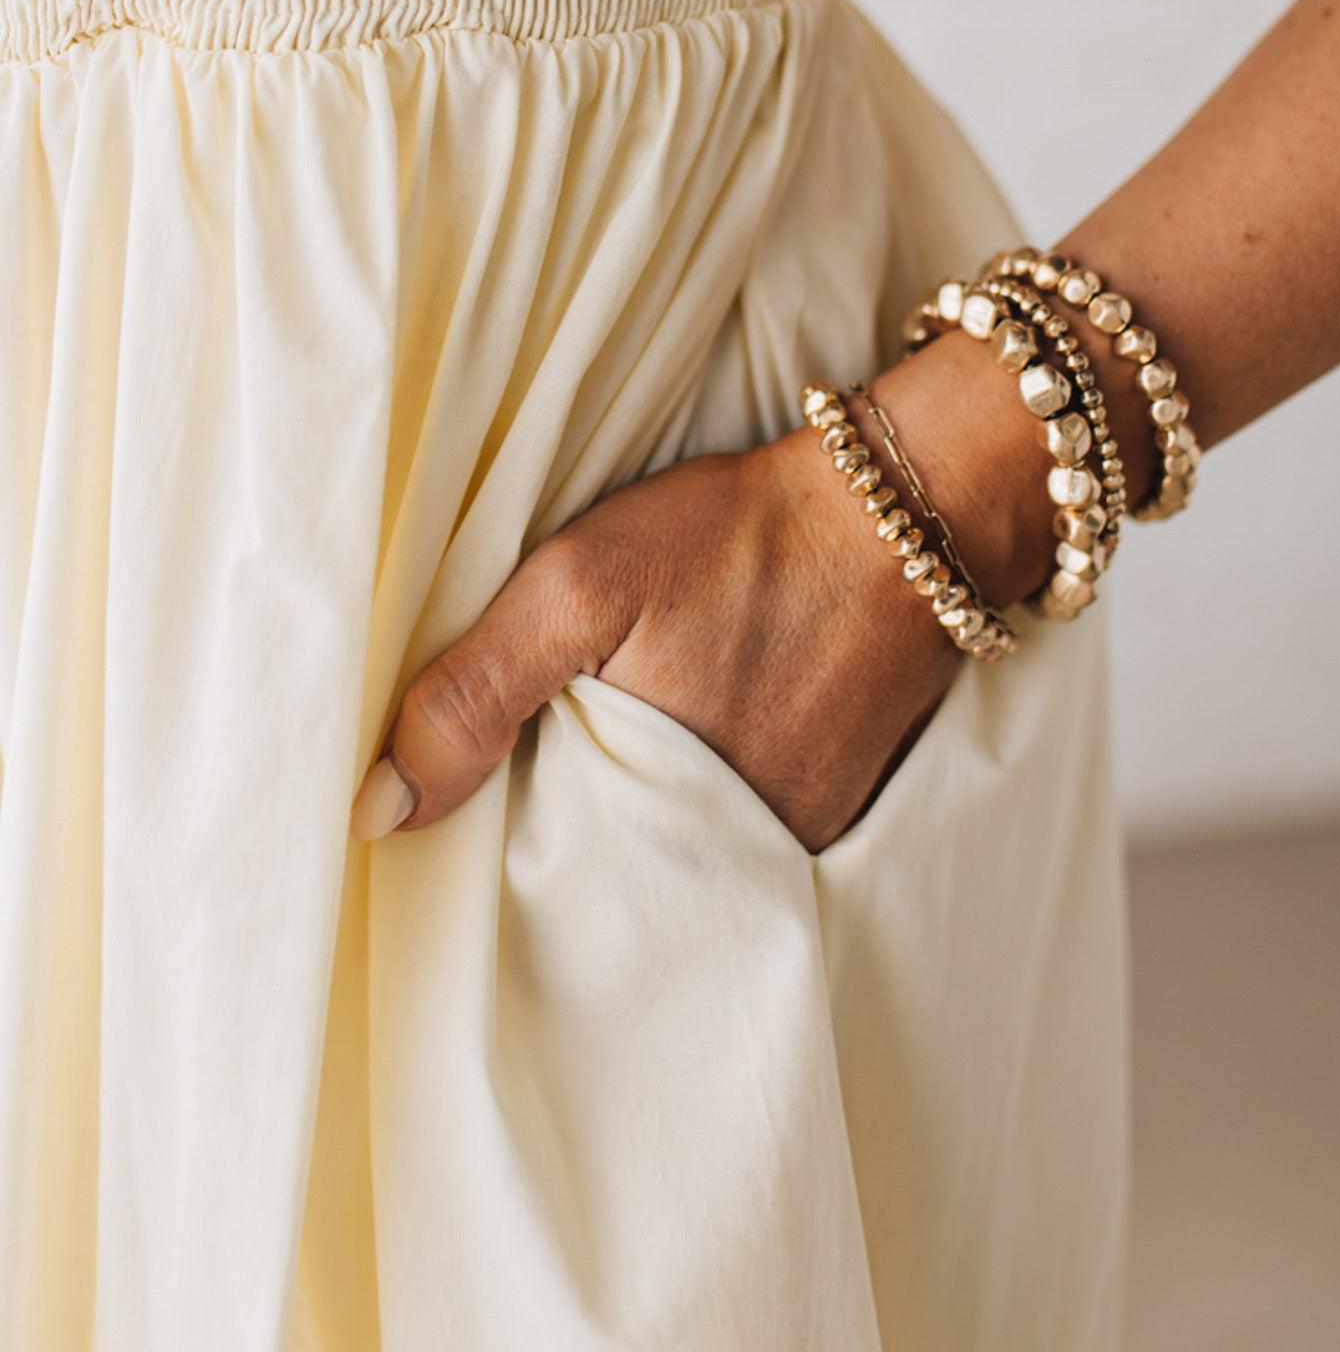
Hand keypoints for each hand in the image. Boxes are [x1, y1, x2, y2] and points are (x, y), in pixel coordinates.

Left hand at [350, 349, 1010, 853]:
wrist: (905, 511)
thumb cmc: (739, 539)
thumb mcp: (579, 584)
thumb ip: (474, 692)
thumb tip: (378, 813)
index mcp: (656, 821)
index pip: (541, 885)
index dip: (492, 848)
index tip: (456, 812)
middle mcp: (733, 858)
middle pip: (612, 880)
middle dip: (562, 841)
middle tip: (527, 767)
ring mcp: (795, 839)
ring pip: (676, 855)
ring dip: (634, 814)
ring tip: (605, 740)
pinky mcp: (835, 807)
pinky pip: (739, 829)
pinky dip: (702, 793)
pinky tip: (687, 727)